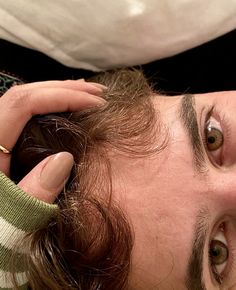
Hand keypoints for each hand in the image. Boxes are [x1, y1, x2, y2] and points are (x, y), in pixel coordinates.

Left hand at [0, 80, 105, 202]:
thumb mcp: (13, 222)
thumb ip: (35, 194)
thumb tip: (65, 158)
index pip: (22, 104)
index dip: (60, 96)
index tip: (95, 103)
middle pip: (23, 95)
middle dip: (64, 88)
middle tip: (98, 93)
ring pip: (24, 100)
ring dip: (58, 92)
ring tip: (87, 93)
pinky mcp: (6, 146)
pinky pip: (26, 114)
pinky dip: (51, 105)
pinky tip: (68, 107)